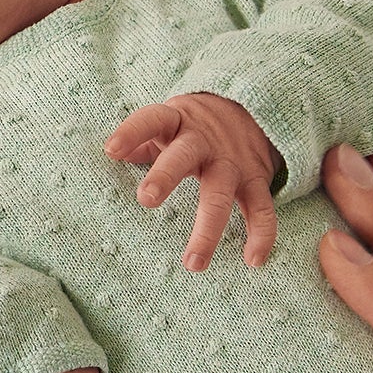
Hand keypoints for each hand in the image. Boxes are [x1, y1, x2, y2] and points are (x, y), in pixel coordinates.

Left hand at [105, 93, 282, 271]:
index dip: (132, 133)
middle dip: (166, 175)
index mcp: (176, 122)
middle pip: (184, 156)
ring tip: (193, 263)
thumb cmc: (192, 125)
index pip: (152, 120)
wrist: (251, 109)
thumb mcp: (168, 121)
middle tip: (146, 199)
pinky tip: (253, 260)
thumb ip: (142, 140)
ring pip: (219, 195)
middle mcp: (203, 142)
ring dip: (207, 230)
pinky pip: (261, 209)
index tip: (111, 150)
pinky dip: (261, 235)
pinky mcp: (256, 179)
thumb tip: (113, 155)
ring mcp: (231, 162)